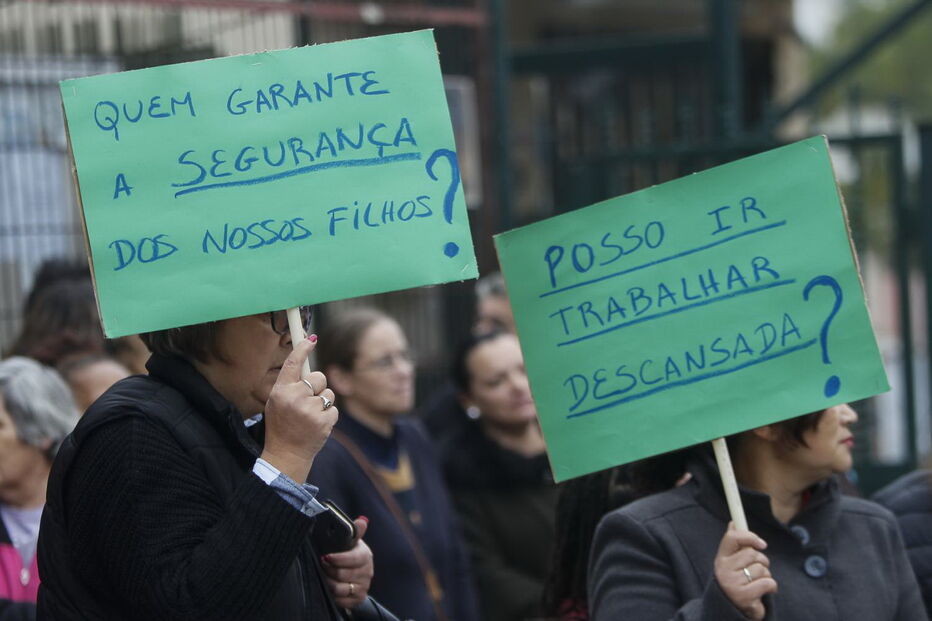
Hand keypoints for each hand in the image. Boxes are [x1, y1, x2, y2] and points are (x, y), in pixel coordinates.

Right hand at [260, 337, 338, 482]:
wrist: (287, 454)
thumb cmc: (282, 425)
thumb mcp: (276, 402)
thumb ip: (289, 384)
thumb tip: (305, 366)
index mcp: (280, 391)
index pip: (293, 363)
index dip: (303, 348)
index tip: (311, 338)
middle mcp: (295, 397)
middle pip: (318, 376)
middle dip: (317, 386)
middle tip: (307, 401)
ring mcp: (310, 409)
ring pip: (329, 393)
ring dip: (323, 402)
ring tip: (310, 416)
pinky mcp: (324, 421)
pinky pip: (334, 408)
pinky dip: (328, 416)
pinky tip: (317, 425)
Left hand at [322, 517, 373, 609]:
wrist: (356, 574)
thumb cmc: (349, 554)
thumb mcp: (350, 542)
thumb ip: (354, 531)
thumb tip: (362, 520)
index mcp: (365, 555)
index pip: (353, 559)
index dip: (338, 559)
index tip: (325, 557)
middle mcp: (367, 572)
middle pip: (343, 575)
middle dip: (328, 570)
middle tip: (320, 565)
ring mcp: (364, 586)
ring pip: (340, 589)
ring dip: (328, 583)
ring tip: (322, 576)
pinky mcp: (358, 599)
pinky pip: (342, 601)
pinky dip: (333, 596)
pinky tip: (328, 588)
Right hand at [714, 523, 777, 619]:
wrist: (731, 610)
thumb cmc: (736, 581)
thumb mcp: (732, 563)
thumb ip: (734, 545)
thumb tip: (733, 523)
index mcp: (721, 558)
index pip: (732, 538)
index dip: (749, 536)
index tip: (762, 544)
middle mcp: (723, 569)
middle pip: (752, 554)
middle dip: (762, 562)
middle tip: (757, 571)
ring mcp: (732, 583)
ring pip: (762, 569)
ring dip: (766, 576)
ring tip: (757, 583)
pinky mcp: (744, 596)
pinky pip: (768, 583)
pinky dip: (771, 587)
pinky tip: (763, 592)